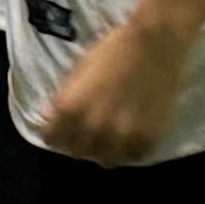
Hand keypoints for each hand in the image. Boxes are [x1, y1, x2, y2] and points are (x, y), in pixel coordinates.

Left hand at [36, 13, 188, 166]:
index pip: (52, 140)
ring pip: (103, 160)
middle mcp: (92, 129)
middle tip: (92, 128)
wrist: (157, 43)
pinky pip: (130, 157)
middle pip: (77, 152)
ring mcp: (120, 139)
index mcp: (70, 110)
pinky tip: (131, 133)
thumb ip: (63, 99)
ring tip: (112, 134)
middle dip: (80, 141)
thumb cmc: (115, 50)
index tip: (67, 127)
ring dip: (104, 149)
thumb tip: (48, 118)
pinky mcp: (146, 141)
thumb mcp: (79, 71)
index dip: (58, 132)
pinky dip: (129, 149)